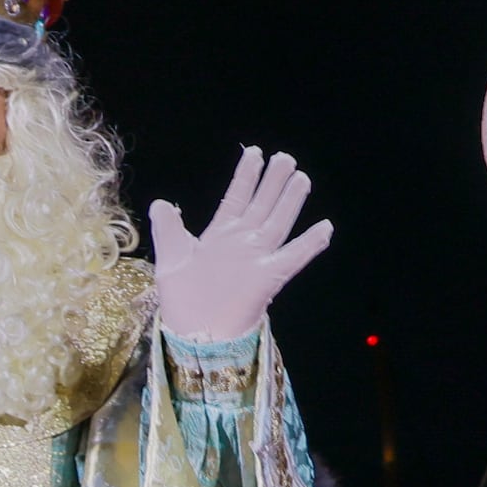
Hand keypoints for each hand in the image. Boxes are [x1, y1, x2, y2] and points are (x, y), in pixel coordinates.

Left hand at [152, 147, 333, 341]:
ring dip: (290, 200)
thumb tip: (162, 203)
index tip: (255, 153)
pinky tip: (325, 228)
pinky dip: (310, 243)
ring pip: (278, 222)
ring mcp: (257, 258)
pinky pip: (294, 256)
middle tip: (286, 158)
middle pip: (262, 204)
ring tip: (301, 178)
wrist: (194, 333)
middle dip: (274, 181)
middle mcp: (242, 242)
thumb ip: (169, 229)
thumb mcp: (170, 258)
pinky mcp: (269, 277)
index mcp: (219, 235)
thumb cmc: (182, 300)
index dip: (246, 175)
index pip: (236, 197)